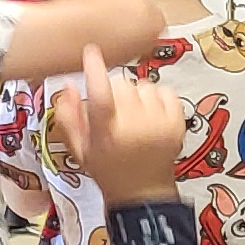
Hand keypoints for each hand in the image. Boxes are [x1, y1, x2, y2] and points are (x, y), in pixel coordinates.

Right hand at [70, 45, 184, 205]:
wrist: (143, 192)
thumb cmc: (108, 170)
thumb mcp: (79, 149)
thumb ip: (68, 117)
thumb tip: (68, 84)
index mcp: (106, 133)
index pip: (100, 94)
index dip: (94, 69)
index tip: (91, 52)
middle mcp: (134, 127)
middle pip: (121, 84)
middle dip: (114, 91)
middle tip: (113, 110)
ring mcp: (159, 124)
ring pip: (143, 85)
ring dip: (135, 94)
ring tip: (132, 115)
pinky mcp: (177, 122)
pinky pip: (164, 91)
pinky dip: (156, 97)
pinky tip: (149, 114)